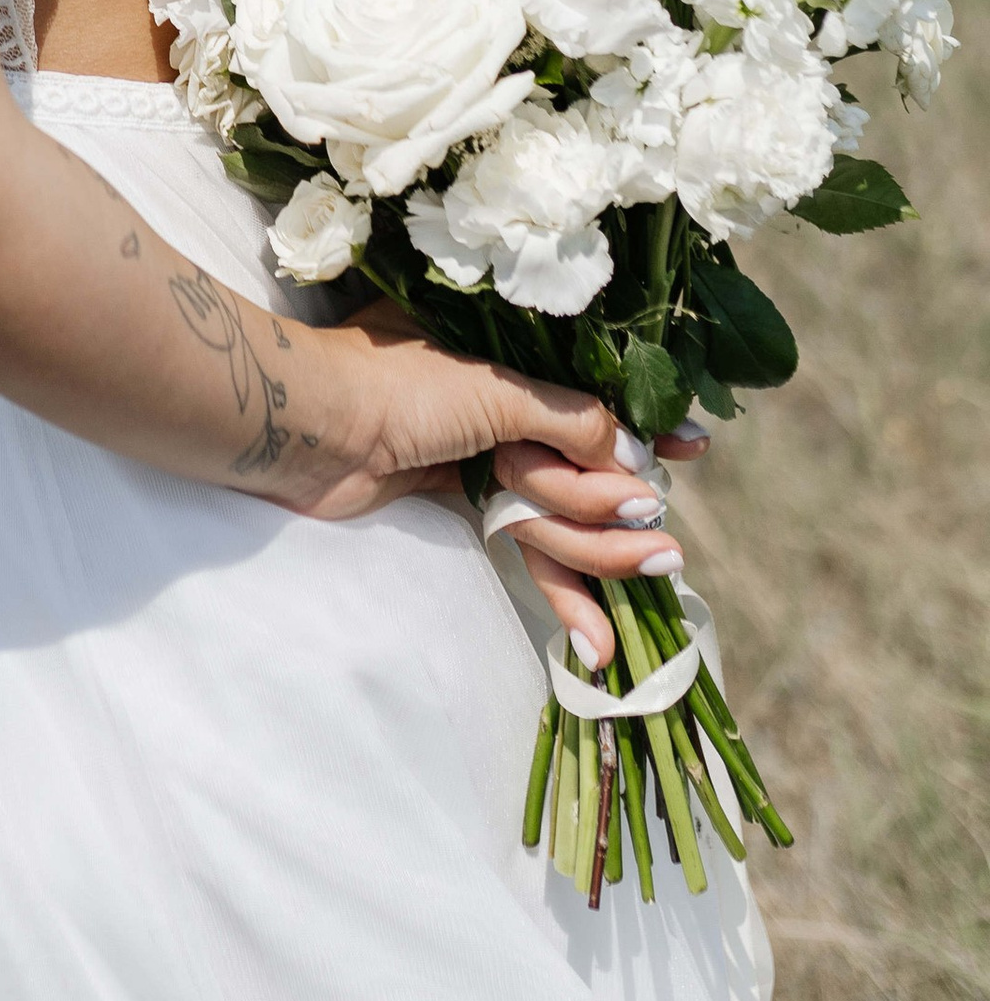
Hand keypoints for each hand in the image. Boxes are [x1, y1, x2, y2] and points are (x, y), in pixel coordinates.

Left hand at [295, 304, 701, 662]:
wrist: (305, 426)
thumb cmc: (394, 384)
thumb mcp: (494, 388)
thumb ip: (567, 420)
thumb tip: (633, 450)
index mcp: (512, 358)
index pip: (595, 394)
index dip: (646, 425)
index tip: (694, 448)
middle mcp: (503, 405)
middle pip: (584, 468)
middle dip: (616, 510)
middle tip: (658, 548)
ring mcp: (484, 459)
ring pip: (559, 517)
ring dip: (600, 552)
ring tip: (648, 572)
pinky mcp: (463, 507)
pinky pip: (525, 549)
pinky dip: (560, 590)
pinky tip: (597, 643)